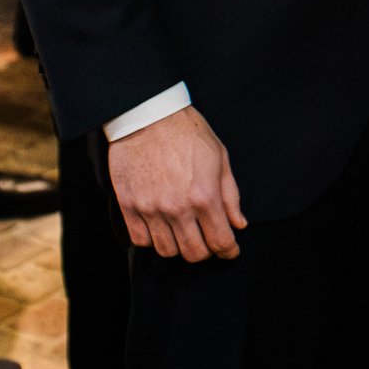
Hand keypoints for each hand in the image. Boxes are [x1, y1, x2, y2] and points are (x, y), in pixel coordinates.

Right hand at [107, 105, 246, 261]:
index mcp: (205, 195)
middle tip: (207, 241)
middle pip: (194, 253)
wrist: (148, 114)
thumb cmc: (187, 131)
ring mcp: (151, 209)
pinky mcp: (129, 206)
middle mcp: (178, 208)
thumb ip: (230, 195)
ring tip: (183, 232)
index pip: (220, 241)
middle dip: (205, 251)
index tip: (230, 250)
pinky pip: (141, 240)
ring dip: (178, 246)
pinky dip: (153, 240)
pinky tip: (160, 227)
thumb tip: (239, 224)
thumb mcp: (220, 157)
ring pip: (167, 251)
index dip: (228, 251)